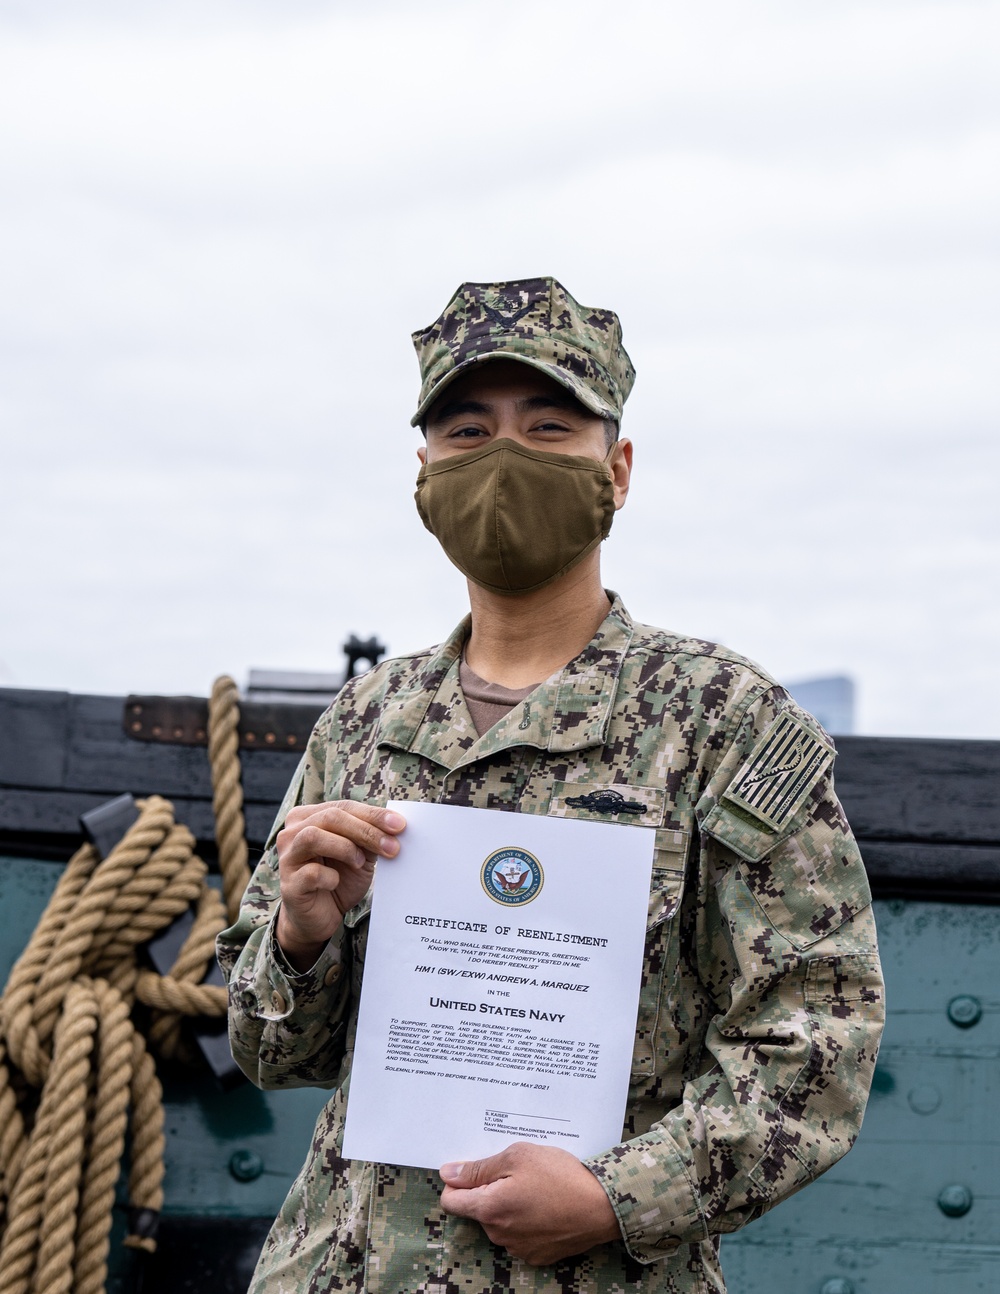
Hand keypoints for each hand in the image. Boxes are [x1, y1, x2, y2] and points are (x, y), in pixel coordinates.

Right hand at [275, 801, 404, 969]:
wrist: (320, 918)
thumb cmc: (339, 880)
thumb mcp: (360, 854)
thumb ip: (371, 837)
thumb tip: (396, 826)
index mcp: (309, 817)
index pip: (344, 806)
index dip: (373, 814)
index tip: (400, 825)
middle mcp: (292, 833)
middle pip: (331, 817)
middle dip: (366, 830)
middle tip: (392, 846)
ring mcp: (288, 858)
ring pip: (313, 836)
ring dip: (345, 847)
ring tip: (361, 862)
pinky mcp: (289, 885)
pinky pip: (311, 873)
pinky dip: (329, 876)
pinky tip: (337, 882)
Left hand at [439, 1142, 619, 1264]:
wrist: (601, 1207)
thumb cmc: (559, 1176)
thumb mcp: (517, 1157)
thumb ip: (479, 1168)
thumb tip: (447, 1173)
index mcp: (489, 1208)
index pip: (451, 1201)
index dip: (457, 1183)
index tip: (475, 1170)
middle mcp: (499, 1234)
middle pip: (478, 1210)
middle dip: (489, 1191)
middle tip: (516, 1172)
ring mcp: (518, 1248)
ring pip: (500, 1222)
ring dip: (509, 1206)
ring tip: (536, 1187)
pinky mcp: (536, 1256)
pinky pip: (520, 1235)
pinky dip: (526, 1221)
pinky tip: (545, 1206)